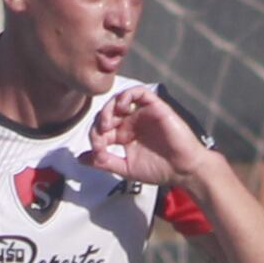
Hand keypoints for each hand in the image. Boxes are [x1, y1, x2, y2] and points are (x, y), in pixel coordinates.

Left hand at [85, 81, 210, 189]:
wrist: (183, 170)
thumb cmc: (159, 170)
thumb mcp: (125, 168)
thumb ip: (104, 162)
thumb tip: (80, 159)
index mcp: (124, 135)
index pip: (102, 128)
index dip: (95, 138)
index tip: (98, 153)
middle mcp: (132, 121)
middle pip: (108, 112)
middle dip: (99, 123)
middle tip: (100, 136)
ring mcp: (143, 113)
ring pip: (120, 99)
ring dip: (109, 108)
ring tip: (107, 123)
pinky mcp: (155, 107)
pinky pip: (139, 92)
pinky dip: (126, 96)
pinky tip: (121, 108)